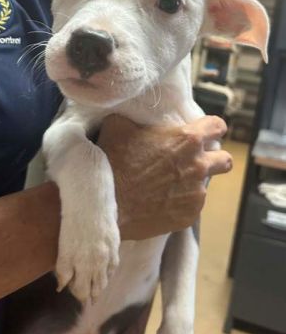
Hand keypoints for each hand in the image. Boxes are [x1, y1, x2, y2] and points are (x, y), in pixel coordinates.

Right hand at [98, 115, 231, 239]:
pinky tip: (161, 202)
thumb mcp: (119, 126)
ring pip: (205, 185)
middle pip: (225, 160)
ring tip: (168, 186)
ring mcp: (196, 193)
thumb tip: (136, 117)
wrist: (107, 202)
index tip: (204, 133)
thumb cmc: (113, 161)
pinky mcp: (189, 215)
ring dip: (192, 183)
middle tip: (195, 161)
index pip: (218, 126)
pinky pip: (192, 206)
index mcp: (188, 140)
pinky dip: (180, 203)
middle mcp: (199, 166)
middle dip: (214, 159)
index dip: (211, 129)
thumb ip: (137, 119)